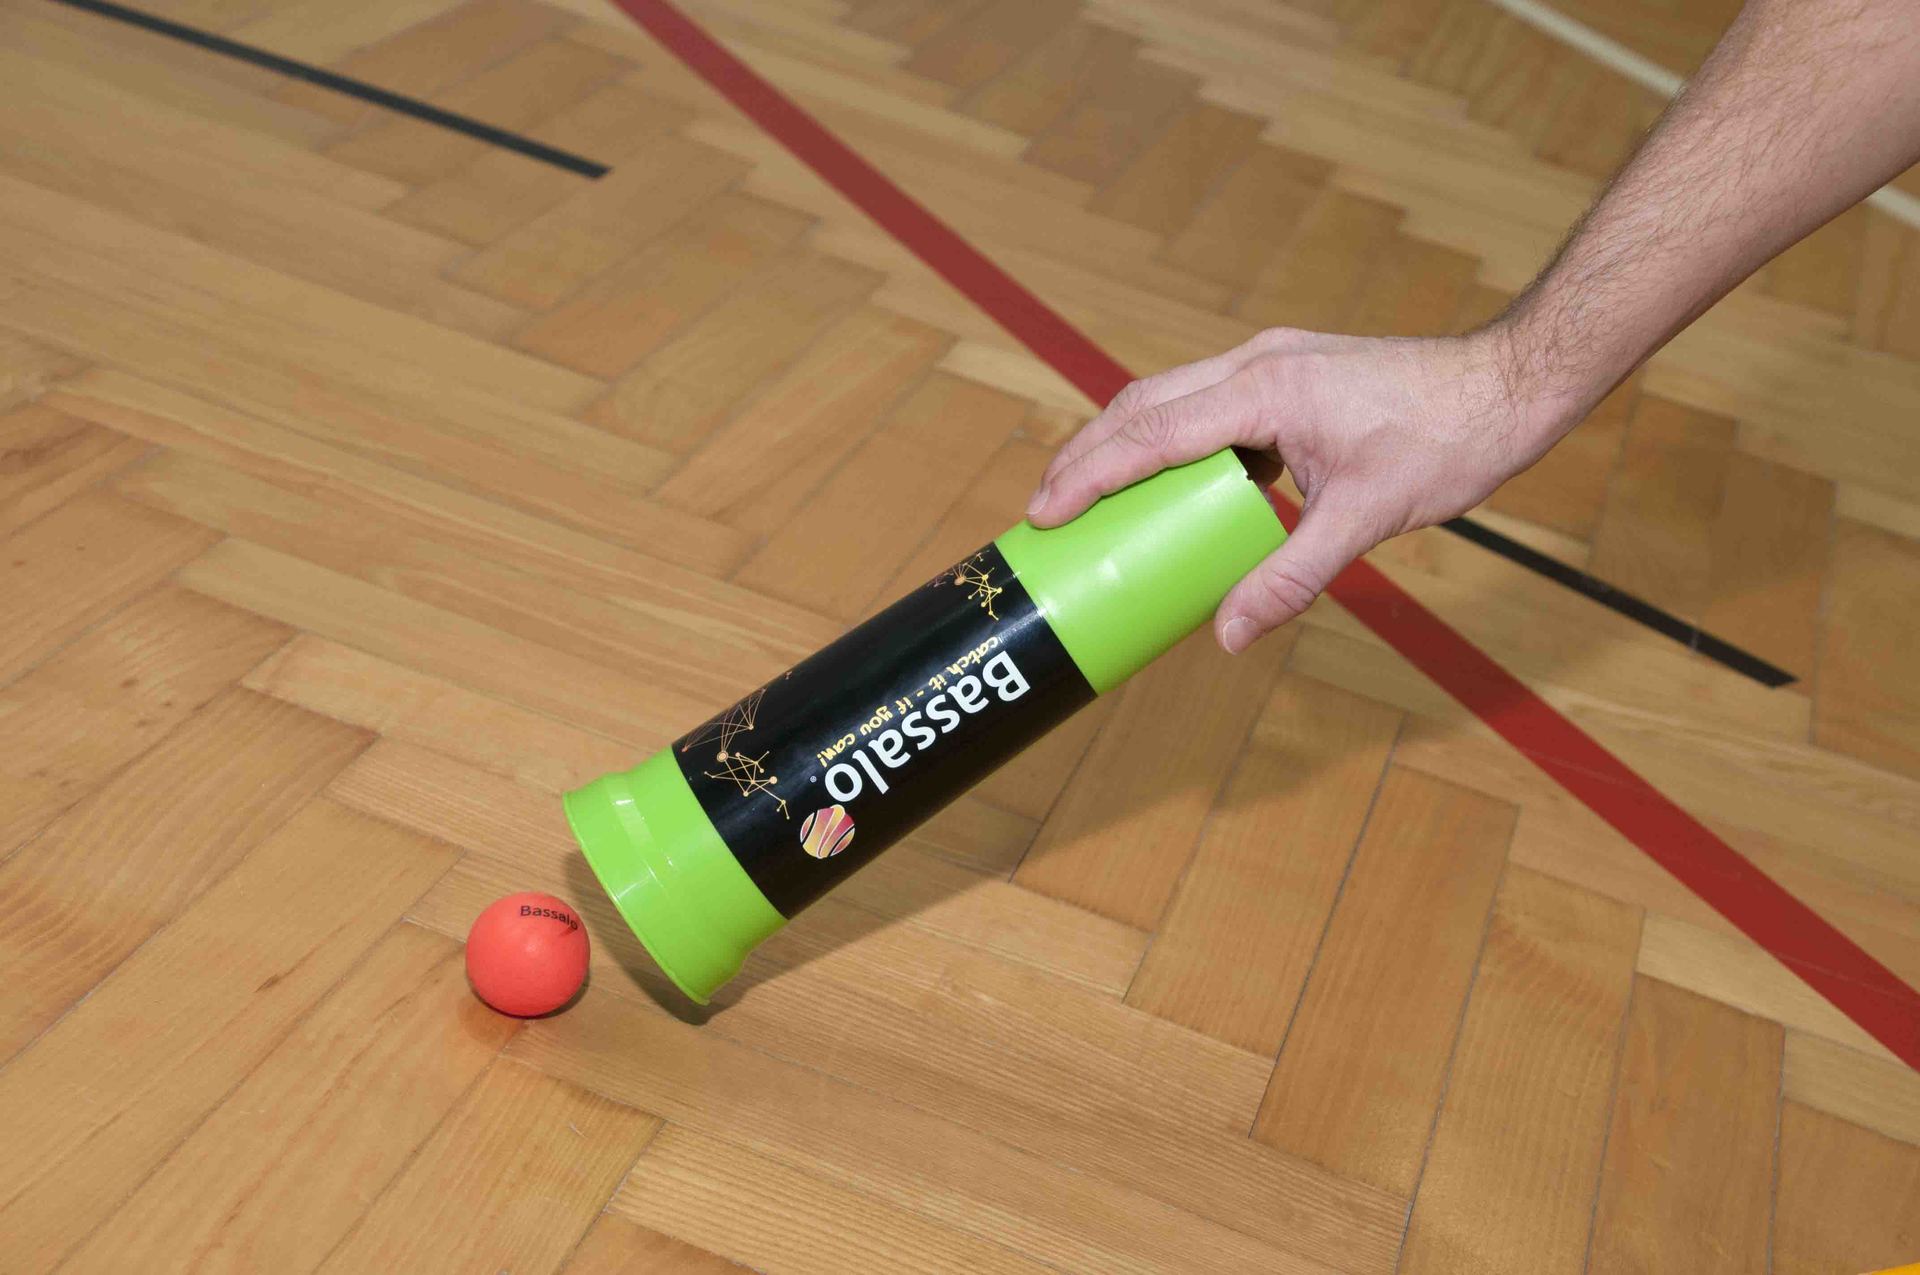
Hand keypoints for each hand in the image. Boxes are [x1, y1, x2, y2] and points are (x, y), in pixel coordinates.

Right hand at [1025, 326, 1568, 652]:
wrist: (1507, 384)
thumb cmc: (1447, 440)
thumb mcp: (1367, 519)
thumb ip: (1292, 576)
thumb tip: (1230, 634)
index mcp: (1263, 390)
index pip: (1150, 433)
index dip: (1089, 474)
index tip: (1042, 512)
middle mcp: (1255, 365)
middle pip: (1141, 405)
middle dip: (1085, 456)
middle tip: (1042, 510)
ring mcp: (1270, 364)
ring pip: (1168, 398)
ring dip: (1121, 444)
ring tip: (1086, 497)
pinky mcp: (1287, 376)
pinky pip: (1204, 405)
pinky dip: (1167, 442)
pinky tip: (1166, 484)